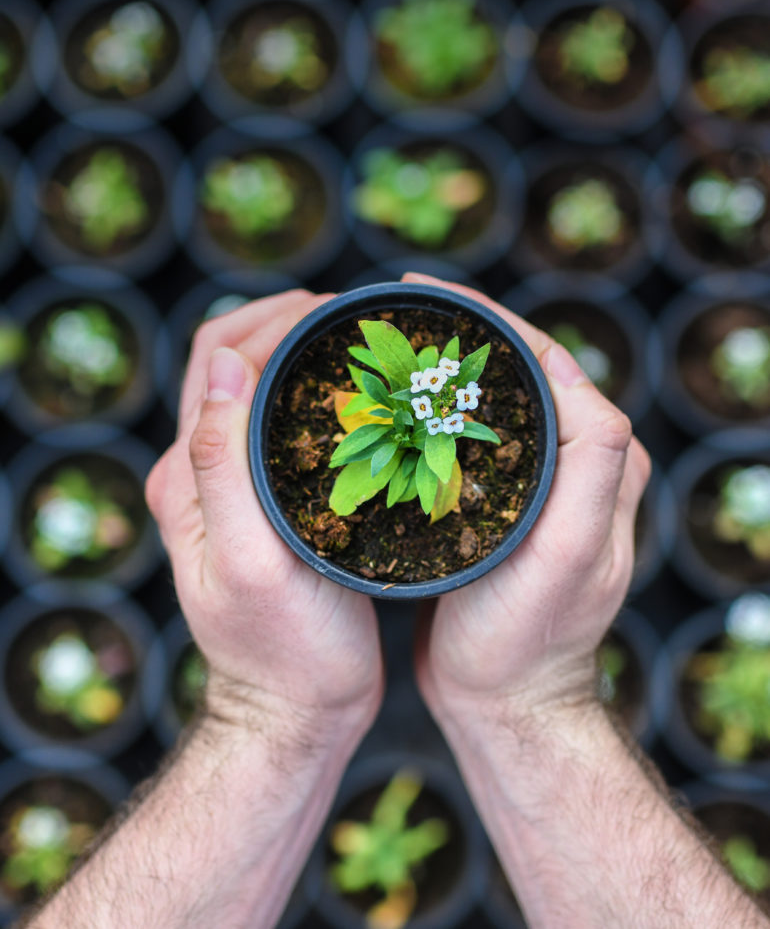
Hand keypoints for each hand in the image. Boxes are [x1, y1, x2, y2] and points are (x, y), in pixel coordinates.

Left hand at [146, 290, 382, 745]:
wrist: (294, 712)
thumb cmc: (286, 652)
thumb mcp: (254, 562)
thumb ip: (224, 465)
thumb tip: (224, 365)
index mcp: (187, 477)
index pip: (217, 358)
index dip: (274, 321)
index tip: (342, 317)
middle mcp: (200, 474)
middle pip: (232, 362)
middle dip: (290, 322)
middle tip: (360, 321)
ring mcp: (231, 489)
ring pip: (258, 390)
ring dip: (303, 355)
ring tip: (365, 349)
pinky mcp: (264, 506)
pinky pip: (281, 426)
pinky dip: (315, 397)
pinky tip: (364, 403)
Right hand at [407, 274, 650, 723]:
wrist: (506, 702)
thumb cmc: (529, 641)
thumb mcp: (567, 559)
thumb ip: (591, 473)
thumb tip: (581, 384)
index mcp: (601, 459)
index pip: (546, 359)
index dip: (487, 317)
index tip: (423, 294)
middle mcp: (576, 462)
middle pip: (516, 370)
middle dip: (458, 331)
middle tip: (394, 312)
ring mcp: (538, 481)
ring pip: (490, 399)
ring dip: (442, 367)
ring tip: (386, 347)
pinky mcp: (504, 501)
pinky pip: (472, 436)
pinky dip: (433, 410)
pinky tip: (391, 406)